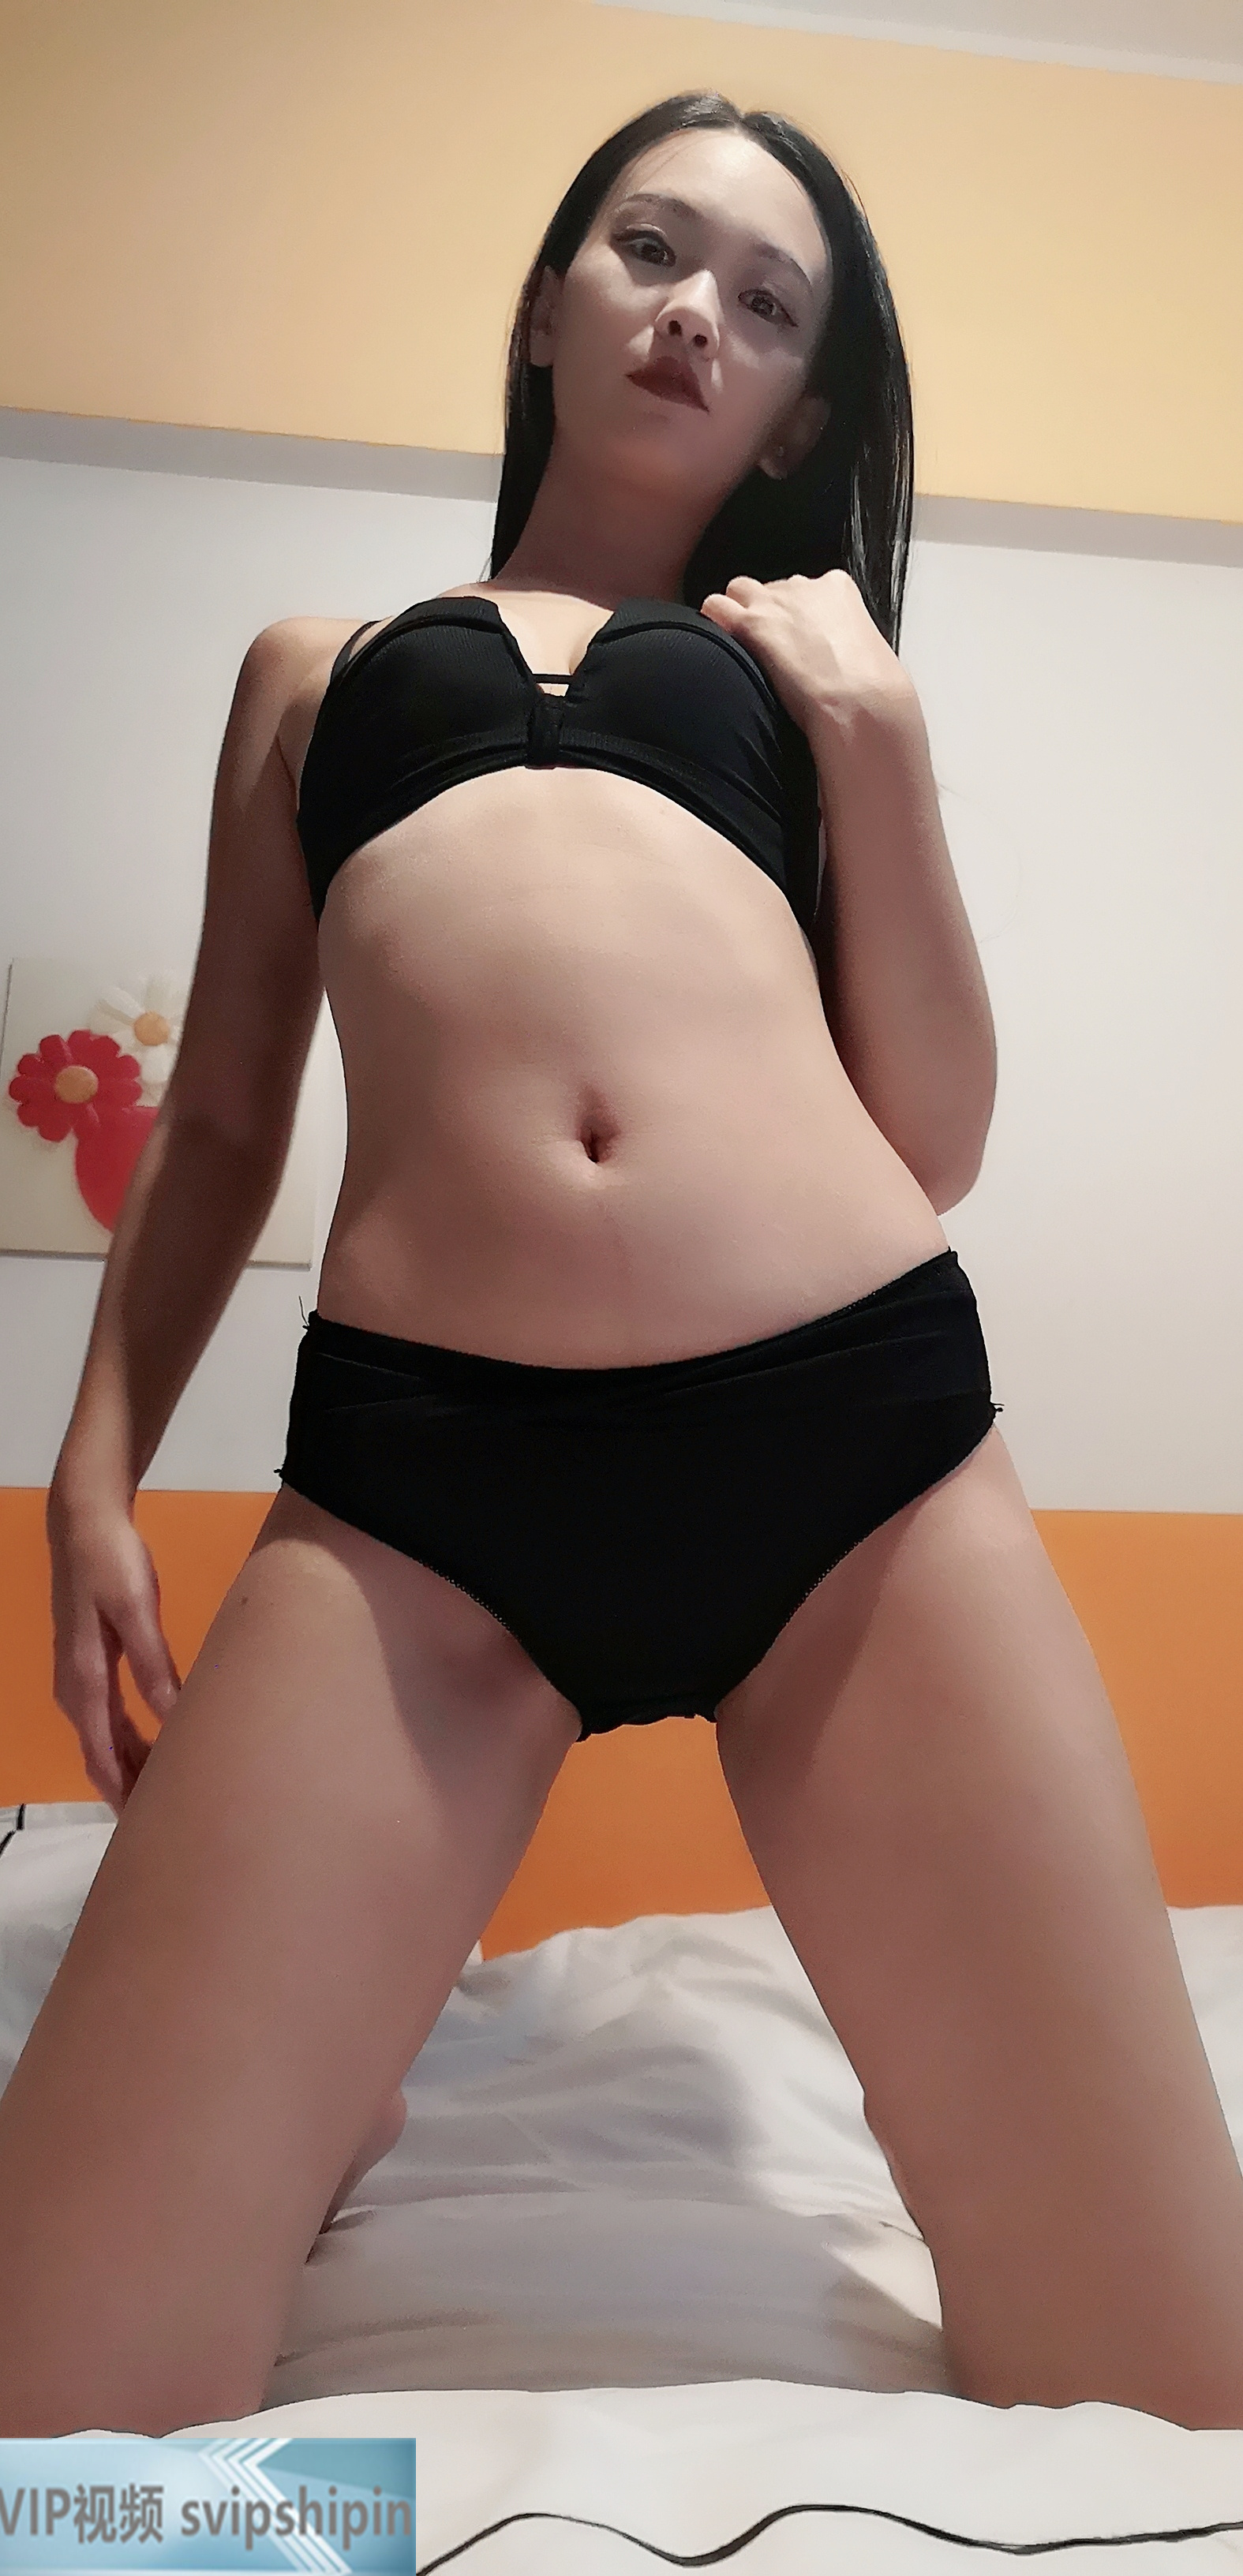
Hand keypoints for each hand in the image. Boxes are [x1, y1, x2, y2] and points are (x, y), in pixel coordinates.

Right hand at [46, 1480, 181, 1814]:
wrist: (86, 1522)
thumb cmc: (112, 1563)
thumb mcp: (137, 1610)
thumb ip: (153, 1664)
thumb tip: (173, 1718)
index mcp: (84, 1682)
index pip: (101, 1757)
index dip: (124, 1795)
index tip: (151, 1829)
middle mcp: (75, 1690)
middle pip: (101, 1757)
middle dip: (131, 1790)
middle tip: (175, 1822)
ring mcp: (81, 1679)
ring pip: (105, 1740)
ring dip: (133, 1767)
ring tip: (172, 1793)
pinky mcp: (93, 1665)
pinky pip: (109, 1721)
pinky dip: (131, 1742)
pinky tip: (160, 1748)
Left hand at [699, 569, 916, 735]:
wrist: (859, 701)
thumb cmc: (869, 687)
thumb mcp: (862, 649)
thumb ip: (839, 639)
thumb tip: (832, 656)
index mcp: (837, 587)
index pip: (801, 588)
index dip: (791, 615)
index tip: (792, 640)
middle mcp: (803, 586)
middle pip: (769, 588)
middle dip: (763, 613)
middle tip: (766, 650)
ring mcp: (774, 601)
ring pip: (738, 590)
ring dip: (736, 614)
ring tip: (742, 649)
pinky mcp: (750, 623)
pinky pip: (715, 606)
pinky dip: (714, 623)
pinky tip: (721, 647)